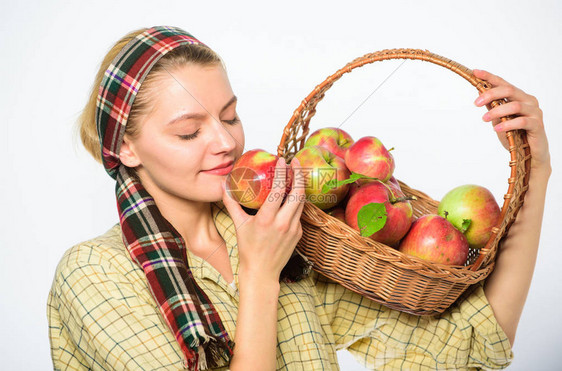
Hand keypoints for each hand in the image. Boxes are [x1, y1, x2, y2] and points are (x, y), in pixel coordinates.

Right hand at [221, 157, 305, 283]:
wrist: (262, 272)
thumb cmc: (249, 250)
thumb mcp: (239, 225)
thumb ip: (231, 204)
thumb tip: (224, 186)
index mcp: (267, 219)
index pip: (279, 189)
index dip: (282, 172)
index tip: (282, 160)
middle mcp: (283, 223)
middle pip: (298, 192)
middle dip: (299, 174)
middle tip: (296, 162)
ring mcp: (293, 228)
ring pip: (302, 202)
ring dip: (300, 186)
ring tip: (296, 175)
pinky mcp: (299, 234)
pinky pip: (300, 213)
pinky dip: (297, 202)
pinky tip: (292, 196)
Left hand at [473, 69, 550, 171]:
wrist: (529, 156)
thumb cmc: (515, 136)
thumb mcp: (499, 120)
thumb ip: (493, 107)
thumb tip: (480, 94)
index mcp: (519, 97)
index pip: (503, 84)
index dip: (489, 77)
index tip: (475, 72)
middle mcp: (528, 101)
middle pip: (509, 90)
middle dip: (490, 94)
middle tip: (476, 103)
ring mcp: (535, 112)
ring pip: (515, 105)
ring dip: (496, 112)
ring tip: (484, 119)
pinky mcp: (538, 125)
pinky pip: (522, 121)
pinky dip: (507, 124)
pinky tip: (497, 128)